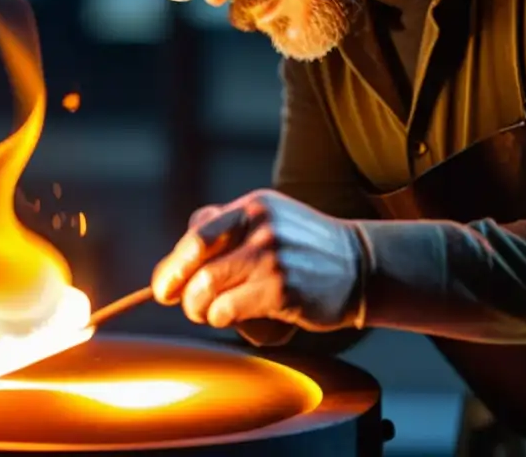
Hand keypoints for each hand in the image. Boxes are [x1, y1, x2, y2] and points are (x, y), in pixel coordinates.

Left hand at [151, 190, 365, 330]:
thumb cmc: (305, 249)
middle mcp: (260, 227)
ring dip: (201, 309)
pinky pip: (228, 311)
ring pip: (206, 289)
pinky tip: (239, 318)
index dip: (173, 264)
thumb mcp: (270, 220)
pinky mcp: (281, 289)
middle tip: (190, 305)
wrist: (361, 266)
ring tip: (213, 313)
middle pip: (196, 264)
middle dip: (182, 291)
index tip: (164, 287)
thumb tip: (179, 256)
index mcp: (253, 206)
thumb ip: (229, 228)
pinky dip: (224, 319)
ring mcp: (271, 257)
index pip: (198, 233)